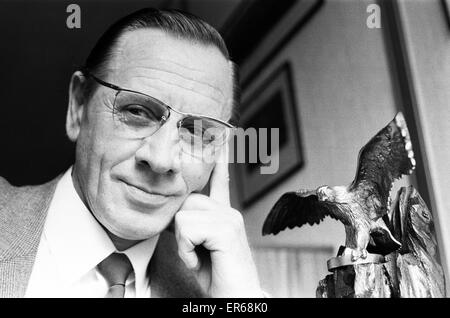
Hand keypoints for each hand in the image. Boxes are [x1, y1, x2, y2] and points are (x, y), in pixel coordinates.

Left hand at [174, 145, 262, 296]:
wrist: (235, 297)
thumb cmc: (216, 275)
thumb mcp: (196, 247)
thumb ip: (189, 226)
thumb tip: (174, 213)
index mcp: (223, 214)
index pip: (219, 180)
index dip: (220, 157)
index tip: (222, 134)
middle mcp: (228, 211)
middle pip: (185, 202)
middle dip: (181, 229)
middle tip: (196, 251)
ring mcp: (230, 217)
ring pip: (183, 215)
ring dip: (184, 242)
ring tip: (200, 256)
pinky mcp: (227, 228)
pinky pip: (188, 228)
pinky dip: (187, 249)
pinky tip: (202, 258)